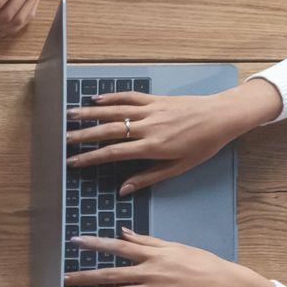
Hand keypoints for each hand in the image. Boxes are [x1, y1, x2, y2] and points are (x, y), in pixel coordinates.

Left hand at [64, 229, 275, 286]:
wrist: (224, 286)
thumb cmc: (202, 263)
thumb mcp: (174, 246)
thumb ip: (146, 240)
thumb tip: (123, 231)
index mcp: (153, 255)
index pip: (118, 247)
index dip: (96, 244)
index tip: (75, 241)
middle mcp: (149, 273)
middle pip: (110, 274)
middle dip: (85, 276)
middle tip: (63, 278)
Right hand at [66, 82, 282, 194]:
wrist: (222, 117)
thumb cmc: (204, 145)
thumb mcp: (180, 167)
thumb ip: (149, 177)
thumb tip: (124, 189)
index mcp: (153, 146)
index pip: (114, 153)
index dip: (91, 158)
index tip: (73, 161)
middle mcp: (148, 127)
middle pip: (108, 131)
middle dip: (83, 135)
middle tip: (63, 139)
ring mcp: (151, 110)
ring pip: (114, 111)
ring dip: (90, 113)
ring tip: (70, 115)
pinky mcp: (156, 99)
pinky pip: (129, 97)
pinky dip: (111, 97)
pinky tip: (96, 99)